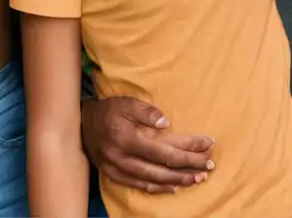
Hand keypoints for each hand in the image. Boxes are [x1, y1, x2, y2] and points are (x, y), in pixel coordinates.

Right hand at [81, 97, 214, 194]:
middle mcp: (125, 157)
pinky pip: (141, 186)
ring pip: (155, 180)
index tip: (208, 144)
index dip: (188, 147)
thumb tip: (166, 123)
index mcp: (129, 137)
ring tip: (198, 177)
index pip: (166, 147)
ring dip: (179, 180)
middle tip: (209, 165)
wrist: (82, 126)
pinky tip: (174, 186)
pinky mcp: (116, 176)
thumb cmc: (109, 111)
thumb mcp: (126, 102)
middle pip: (163, 167)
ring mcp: (120, 170)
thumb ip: (146, 112)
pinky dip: (159, 188)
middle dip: (189, 166)